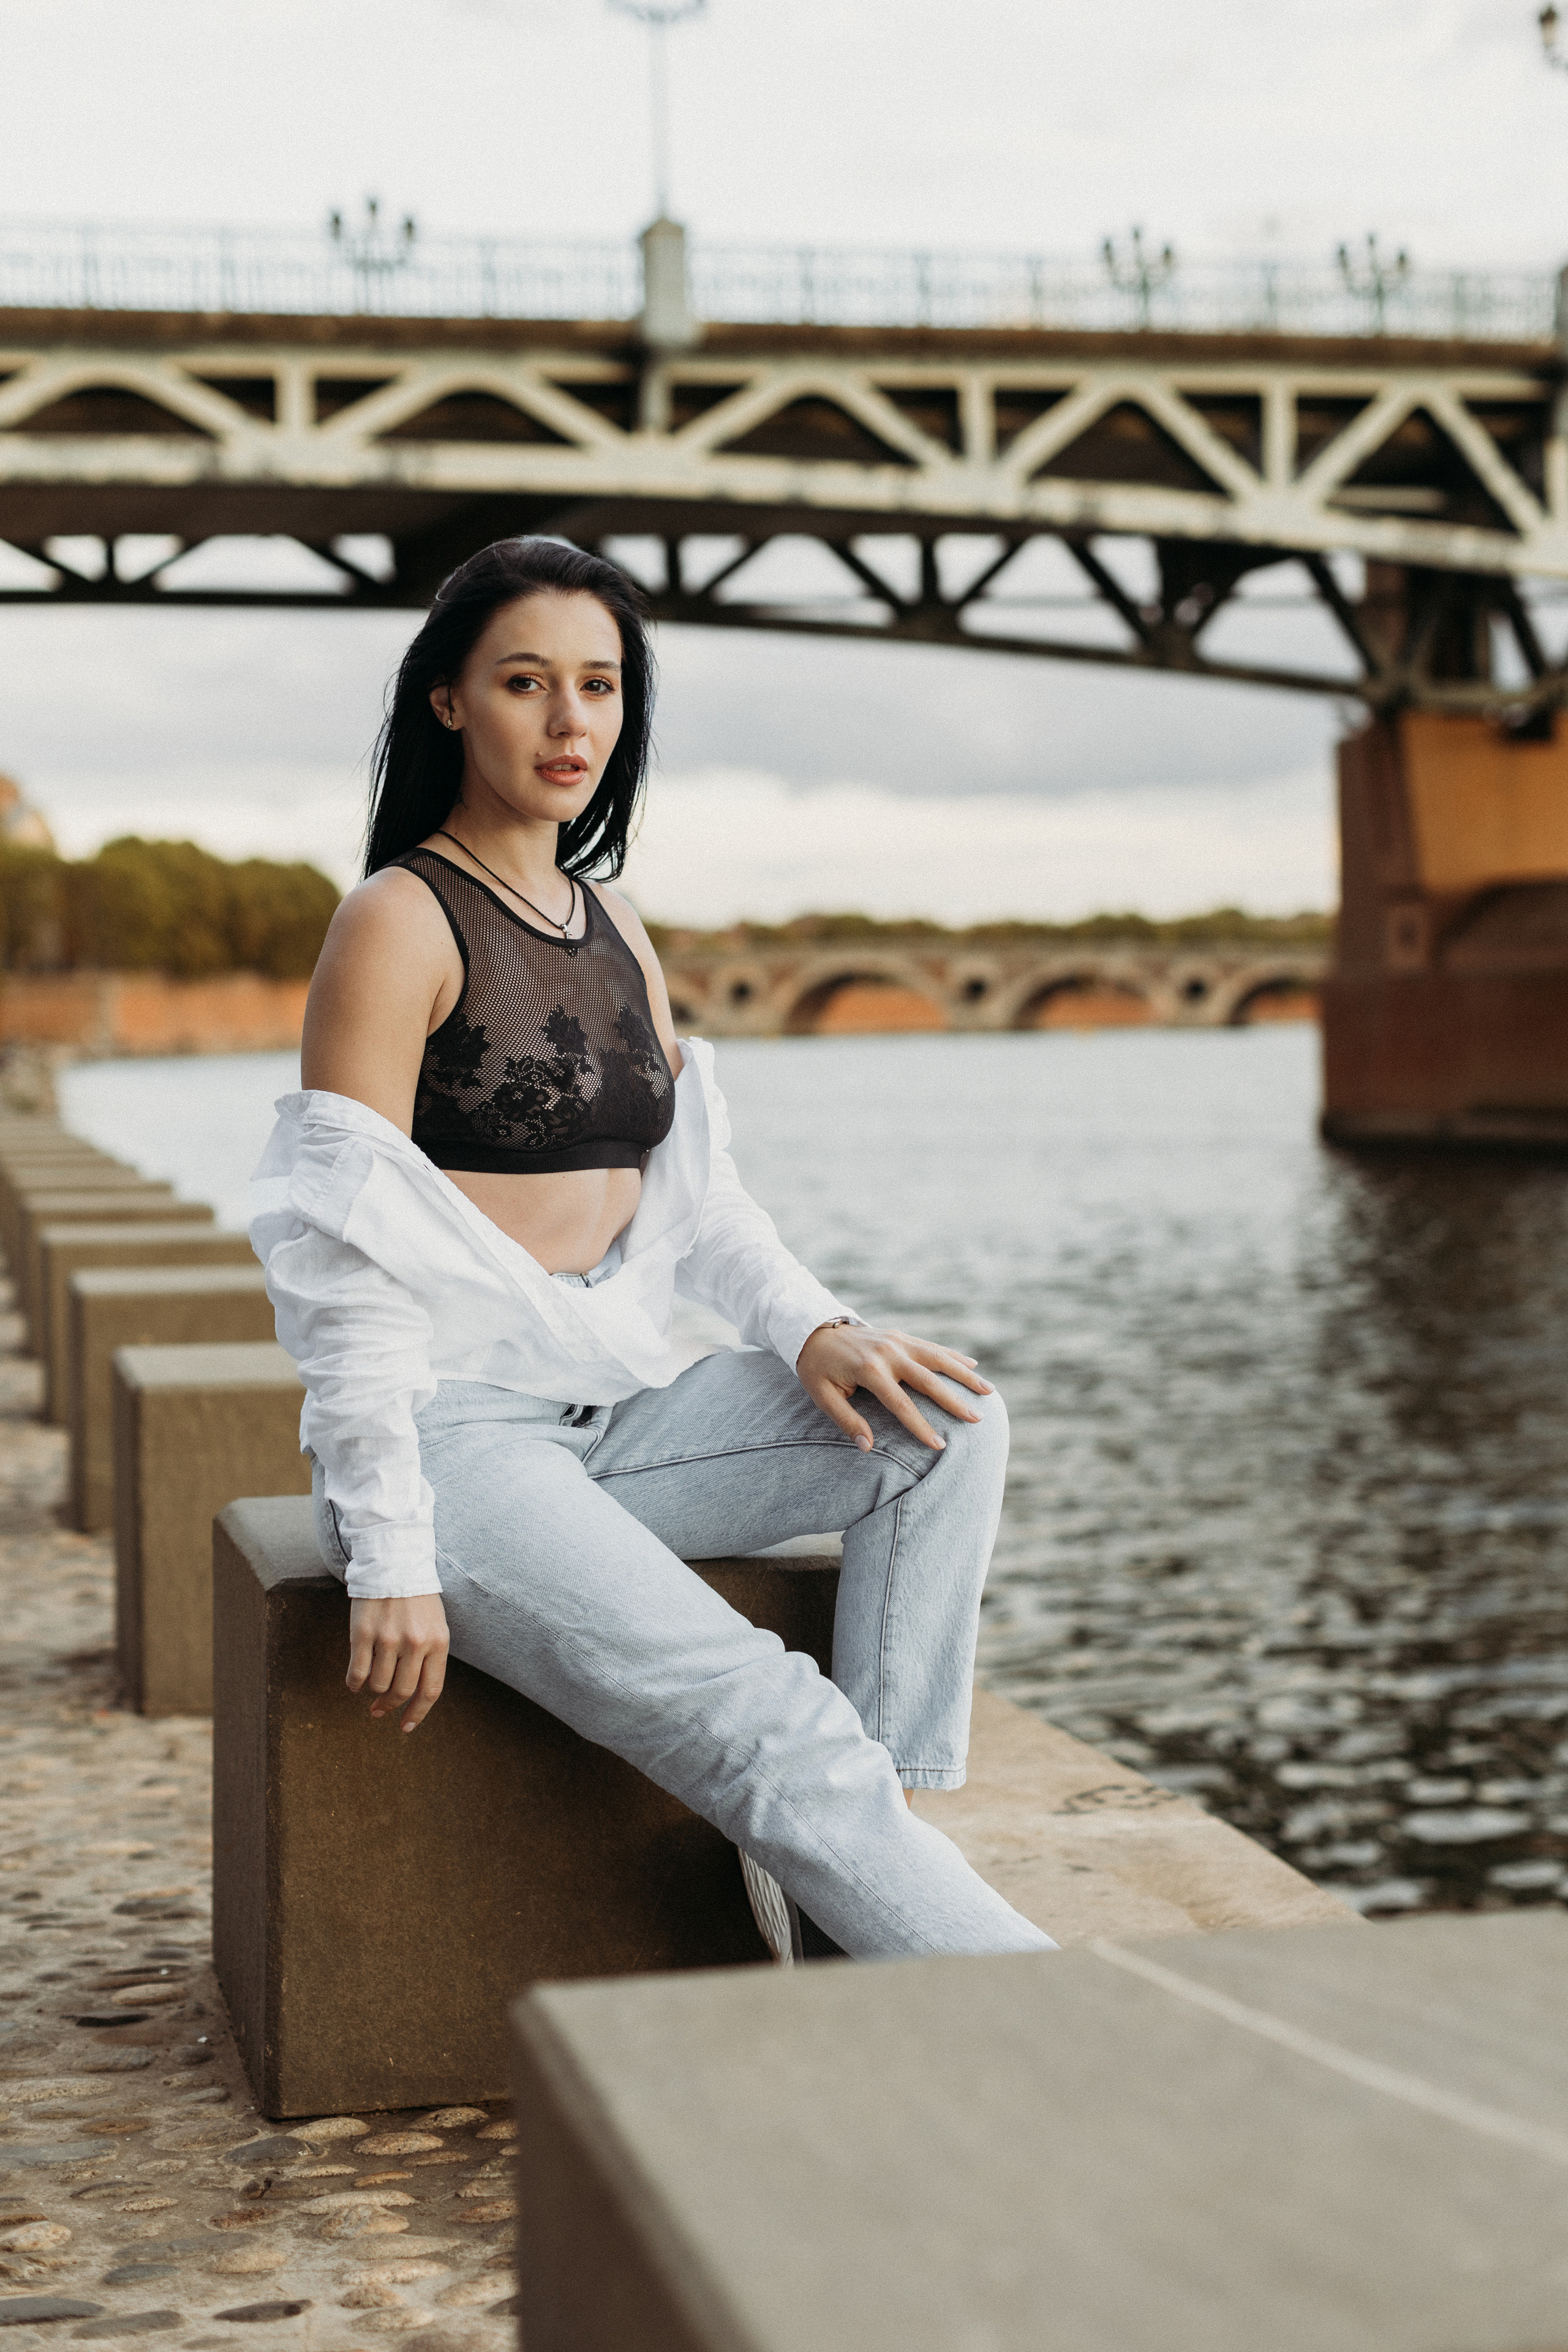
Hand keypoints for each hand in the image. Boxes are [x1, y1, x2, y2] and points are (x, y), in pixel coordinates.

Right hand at [346, 1595, 449, 1732]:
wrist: (395, 1565)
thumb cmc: (417, 1599)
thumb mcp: (436, 1626)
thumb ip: (431, 1657)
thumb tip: (416, 1696)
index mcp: (438, 1642)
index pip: (430, 1690)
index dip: (417, 1713)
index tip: (406, 1727)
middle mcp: (415, 1643)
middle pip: (402, 1691)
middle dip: (390, 1705)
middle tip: (380, 1710)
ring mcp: (388, 1638)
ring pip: (378, 1684)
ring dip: (373, 1692)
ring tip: (371, 1687)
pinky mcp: (363, 1633)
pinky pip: (357, 1671)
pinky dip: (354, 1684)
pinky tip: (355, 1684)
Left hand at [796, 1323, 992, 1452]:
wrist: (813, 1330)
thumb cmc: (817, 1369)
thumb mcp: (823, 1396)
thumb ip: (846, 1421)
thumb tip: (868, 1447)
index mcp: (869, 1370)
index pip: (901, 1404)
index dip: (921, 1427)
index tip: (939, 1445)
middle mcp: (888, 1353)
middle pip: (928, 1380)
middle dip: (954, 1401)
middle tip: (977, 1419)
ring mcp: (897, 1341)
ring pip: (938, 1359)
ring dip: (964, 1375)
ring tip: (989, 1391)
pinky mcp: (900, 1336)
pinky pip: (932, 1347)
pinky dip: (953, 1356)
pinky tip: (973, 1366)